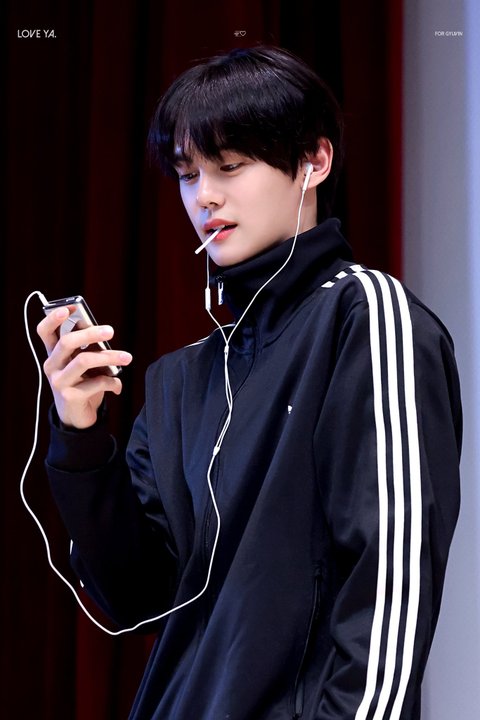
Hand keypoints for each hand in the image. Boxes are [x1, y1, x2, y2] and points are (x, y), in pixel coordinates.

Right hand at [37, 306, 132, 428]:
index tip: (69, 308)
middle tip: (111, 331)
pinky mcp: (69, 396)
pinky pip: (96, 382)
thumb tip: (103, 333)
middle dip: (90, 333)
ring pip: (84, 360)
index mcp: (53, 354)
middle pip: (67, 342)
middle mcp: (51, 366)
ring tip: (127, 357)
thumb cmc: (83, 384)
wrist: (78, 417)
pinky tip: (117, 386)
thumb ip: (89, 349)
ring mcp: (58, 381)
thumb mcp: (84, 365)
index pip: (44, 332)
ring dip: (110, 357)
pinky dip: (113, 382)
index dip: (53, 318)